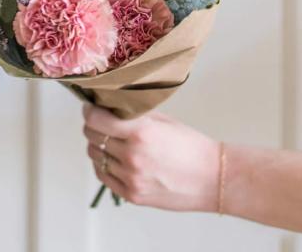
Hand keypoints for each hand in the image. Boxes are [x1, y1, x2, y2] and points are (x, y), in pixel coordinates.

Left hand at [83, 104, 220, 210]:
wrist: (212, 179)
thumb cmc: (190, 146)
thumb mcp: (161, 120)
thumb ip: (133, 114)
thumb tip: (108, 106)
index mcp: (140, 133)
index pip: (95, 119)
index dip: (89, 110)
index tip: (90, 106)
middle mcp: (132, 156)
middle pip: (92, 136)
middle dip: (93, 125)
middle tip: (99, 120)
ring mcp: (131, 178)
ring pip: (96, 156)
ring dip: (98, 145)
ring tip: (109, 139)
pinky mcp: (132, 195)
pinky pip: (103, 176)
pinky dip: (103, 165)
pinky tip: (113, 157)